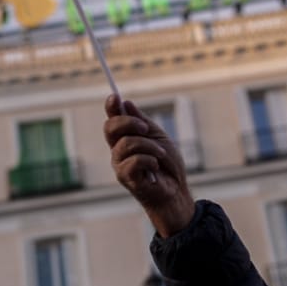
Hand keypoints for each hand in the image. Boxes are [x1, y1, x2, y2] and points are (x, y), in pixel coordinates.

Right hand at [104, 94, 194, 236]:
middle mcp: (118, 150)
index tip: (115, 96)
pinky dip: (149, 160)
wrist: (176, 190)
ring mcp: (119, 164)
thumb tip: (126, 103)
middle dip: (129, 123)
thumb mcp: (158, 137)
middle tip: (146, 128)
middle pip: (110, 127)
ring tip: (160, 155)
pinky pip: (133, 160)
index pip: (113, 119)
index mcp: (125, 138)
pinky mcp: (124, 177)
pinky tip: (155, 168)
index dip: (111, 107)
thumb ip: (142, 122)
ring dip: (149, 146)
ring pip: (126, 143)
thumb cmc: (168, 165)